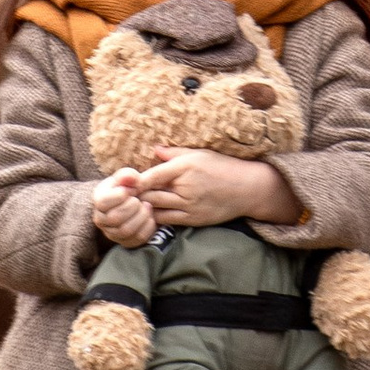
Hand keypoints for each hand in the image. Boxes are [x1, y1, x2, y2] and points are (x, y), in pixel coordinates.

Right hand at [90, 171, 161, 248]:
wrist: (128, 203)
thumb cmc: (125, 187)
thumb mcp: (124, 177)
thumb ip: (127, 175)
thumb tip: (134, 180)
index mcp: (98, 201)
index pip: (103, 202)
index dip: (120, 195)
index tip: (131, 190)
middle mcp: (101, 220)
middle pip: (115, 218)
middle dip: (133, 207)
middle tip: (140, 200)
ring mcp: (112, 233)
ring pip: (126, 230)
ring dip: (141, 217)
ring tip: (147, 207)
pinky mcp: (125, 242)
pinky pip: (137, 239)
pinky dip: (148, 228)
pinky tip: (150, 218)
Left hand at [133, 146, 303, 227]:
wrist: (247, 189)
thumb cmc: (223, 167)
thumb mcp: (199, 154)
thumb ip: (174, 153)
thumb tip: (153, 149)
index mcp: (186, 167)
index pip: (152, 175)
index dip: (135, 180)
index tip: (123, 181)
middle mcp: (186, 187)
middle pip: (150, 193)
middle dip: (136, 194)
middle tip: (122, 194)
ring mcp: (189, 206)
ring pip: (156, 208)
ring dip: (144, 206)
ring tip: (133, 204)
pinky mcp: (193, 219)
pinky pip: (167, 220)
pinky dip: (155, 217)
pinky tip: (150, 213)